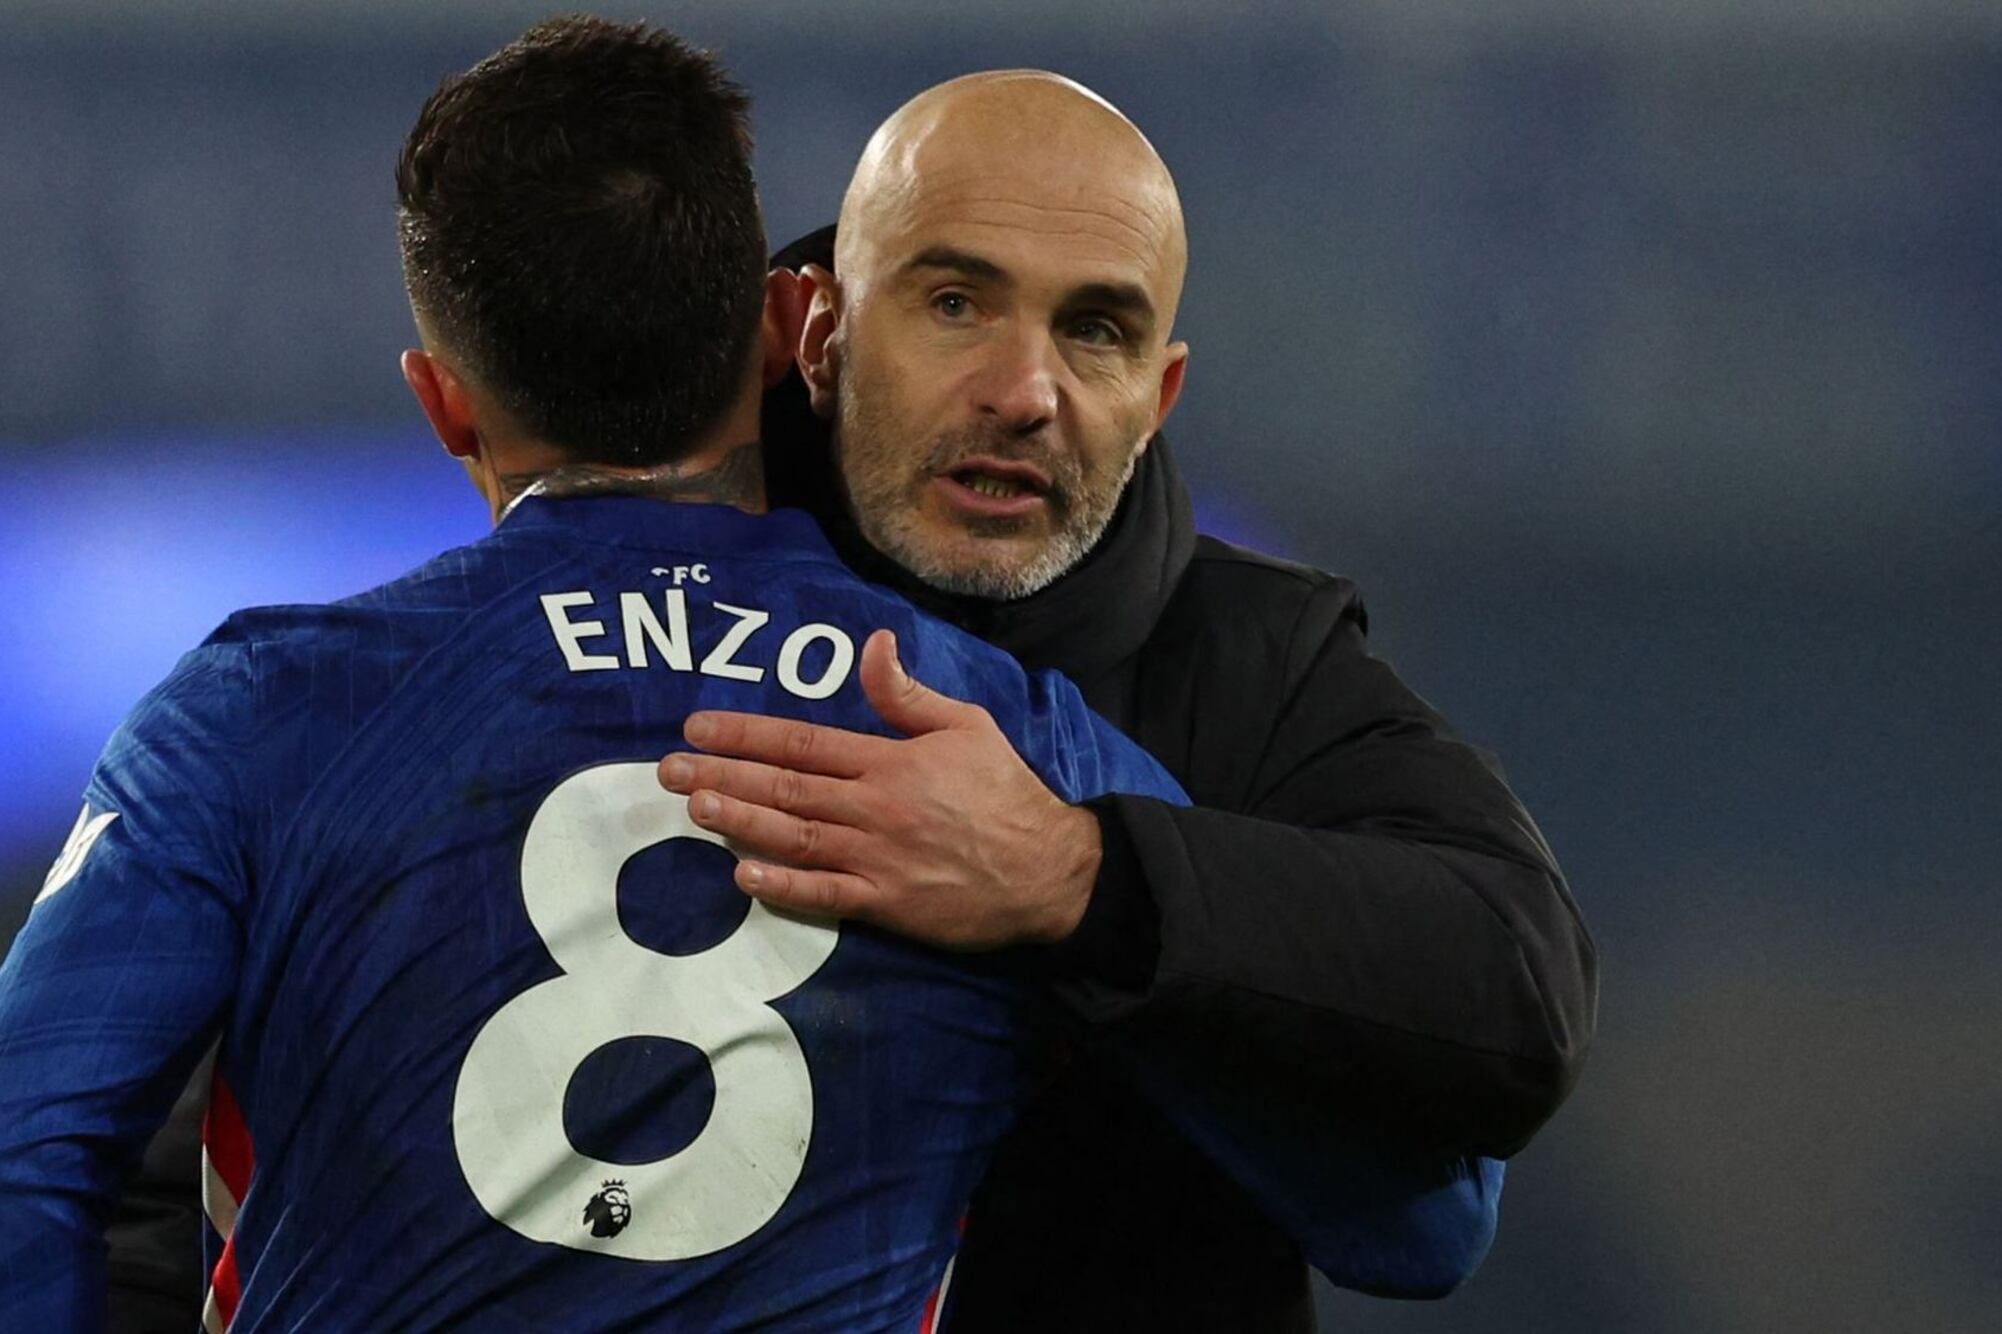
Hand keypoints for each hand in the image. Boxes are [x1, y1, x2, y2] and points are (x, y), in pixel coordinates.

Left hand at [658, 629, 1101, 949]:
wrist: (1050, 871)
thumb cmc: (1008, 794)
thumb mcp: (968, 726)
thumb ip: (909, 694)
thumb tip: (875, 644)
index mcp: (890, 761)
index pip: (802, 742)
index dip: (746, 733)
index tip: (698, 726)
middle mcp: (874, 807)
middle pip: (784, 787)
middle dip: (722, 775)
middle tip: (667, 769)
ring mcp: (877, 857)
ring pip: (794, 836)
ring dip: (739, 820)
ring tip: (693, 807)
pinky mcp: (887, 903)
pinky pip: (825, 895)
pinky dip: (783, 886)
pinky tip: (743, 874)